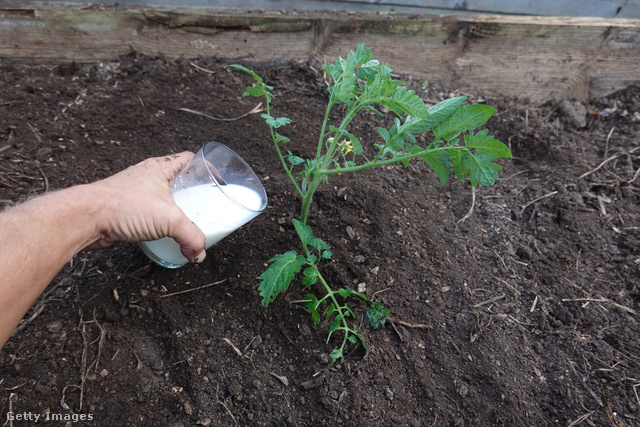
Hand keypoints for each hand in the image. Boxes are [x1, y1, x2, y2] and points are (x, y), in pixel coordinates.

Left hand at [84, 152, 206, 262]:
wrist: (86, 218)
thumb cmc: (122, 206)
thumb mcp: (169, 219)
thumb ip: (191, 236)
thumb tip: (199, 252)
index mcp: (160, 168)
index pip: (188, 159)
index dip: (204, 167)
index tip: (216, 179)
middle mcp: (147, 177)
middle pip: (177, 180)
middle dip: (192, 193)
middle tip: (205, 206)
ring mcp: (135, 193)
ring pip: (162, 198)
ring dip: (174, 209)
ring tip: (186, 222)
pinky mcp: (124, 210)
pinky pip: (148, 214)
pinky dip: (158, 223)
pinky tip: (164, 235)